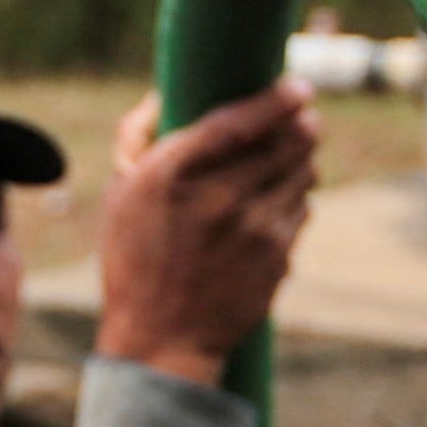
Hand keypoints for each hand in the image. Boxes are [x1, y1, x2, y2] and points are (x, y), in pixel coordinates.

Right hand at [93, 80, 318, 382]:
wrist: (162, 340)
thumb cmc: (135, 261)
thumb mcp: (120, 197)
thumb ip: (135, 138)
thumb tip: (160, 94)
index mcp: (172, 175)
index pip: (239, 121)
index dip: (276, 100)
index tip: (297, 87)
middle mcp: (217, 198)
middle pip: (285, 142)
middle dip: (302, 124)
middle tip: (306, 117)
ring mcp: (253, 230)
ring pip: (301, 173)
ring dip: (303, 159)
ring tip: (293, 157)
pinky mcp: (277, 257)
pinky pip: (302, 209)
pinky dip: (296, 198)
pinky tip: (279, 201)